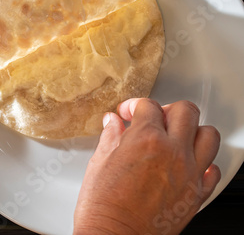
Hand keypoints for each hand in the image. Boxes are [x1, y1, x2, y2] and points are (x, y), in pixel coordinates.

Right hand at [74, 98, 220, 234]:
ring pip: (208, 135)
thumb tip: (112, 123)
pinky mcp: (196, 194)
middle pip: (185, 111)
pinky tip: (187, 165)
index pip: (148, 106)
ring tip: (176, 138)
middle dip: (166, 110)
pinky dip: (203, 163)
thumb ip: (110, 137)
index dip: (134, 106)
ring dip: (192, 132)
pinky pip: (213, 170)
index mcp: (145, 139)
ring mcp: (188, 173)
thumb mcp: (99, 163)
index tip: (127, 114)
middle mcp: (172, 151)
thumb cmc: (103, 207)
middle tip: (153, 120)